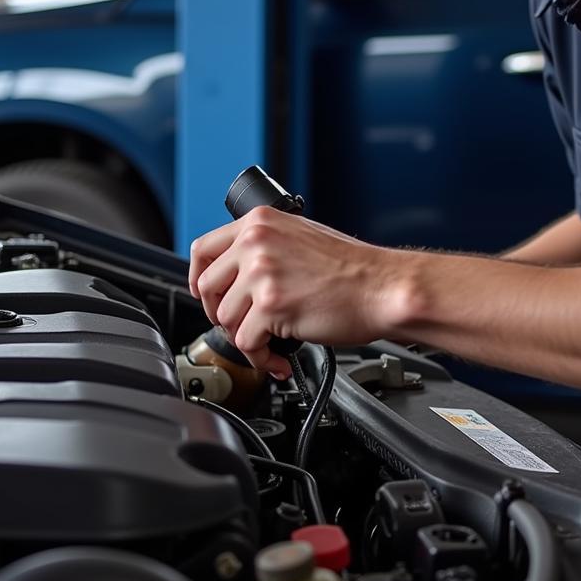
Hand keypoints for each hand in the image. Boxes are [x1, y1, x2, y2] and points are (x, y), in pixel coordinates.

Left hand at [188, 206, 396, 372]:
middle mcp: (257, 243)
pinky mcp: (271, 307)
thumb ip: (265, 247)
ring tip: (271, 341)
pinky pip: (247, 343)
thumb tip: (236, 273)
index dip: (198, 279)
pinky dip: (262, 358)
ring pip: (226, 319)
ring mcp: (262, 274)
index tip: (206, 295)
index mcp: (260, 222)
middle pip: (208, 288)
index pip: (203, 249)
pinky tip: (280, 356)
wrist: (382, 287)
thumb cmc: (353, 268)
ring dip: (247, 338)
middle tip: (244, 324)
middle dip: (221, 314)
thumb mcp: (300, 237)